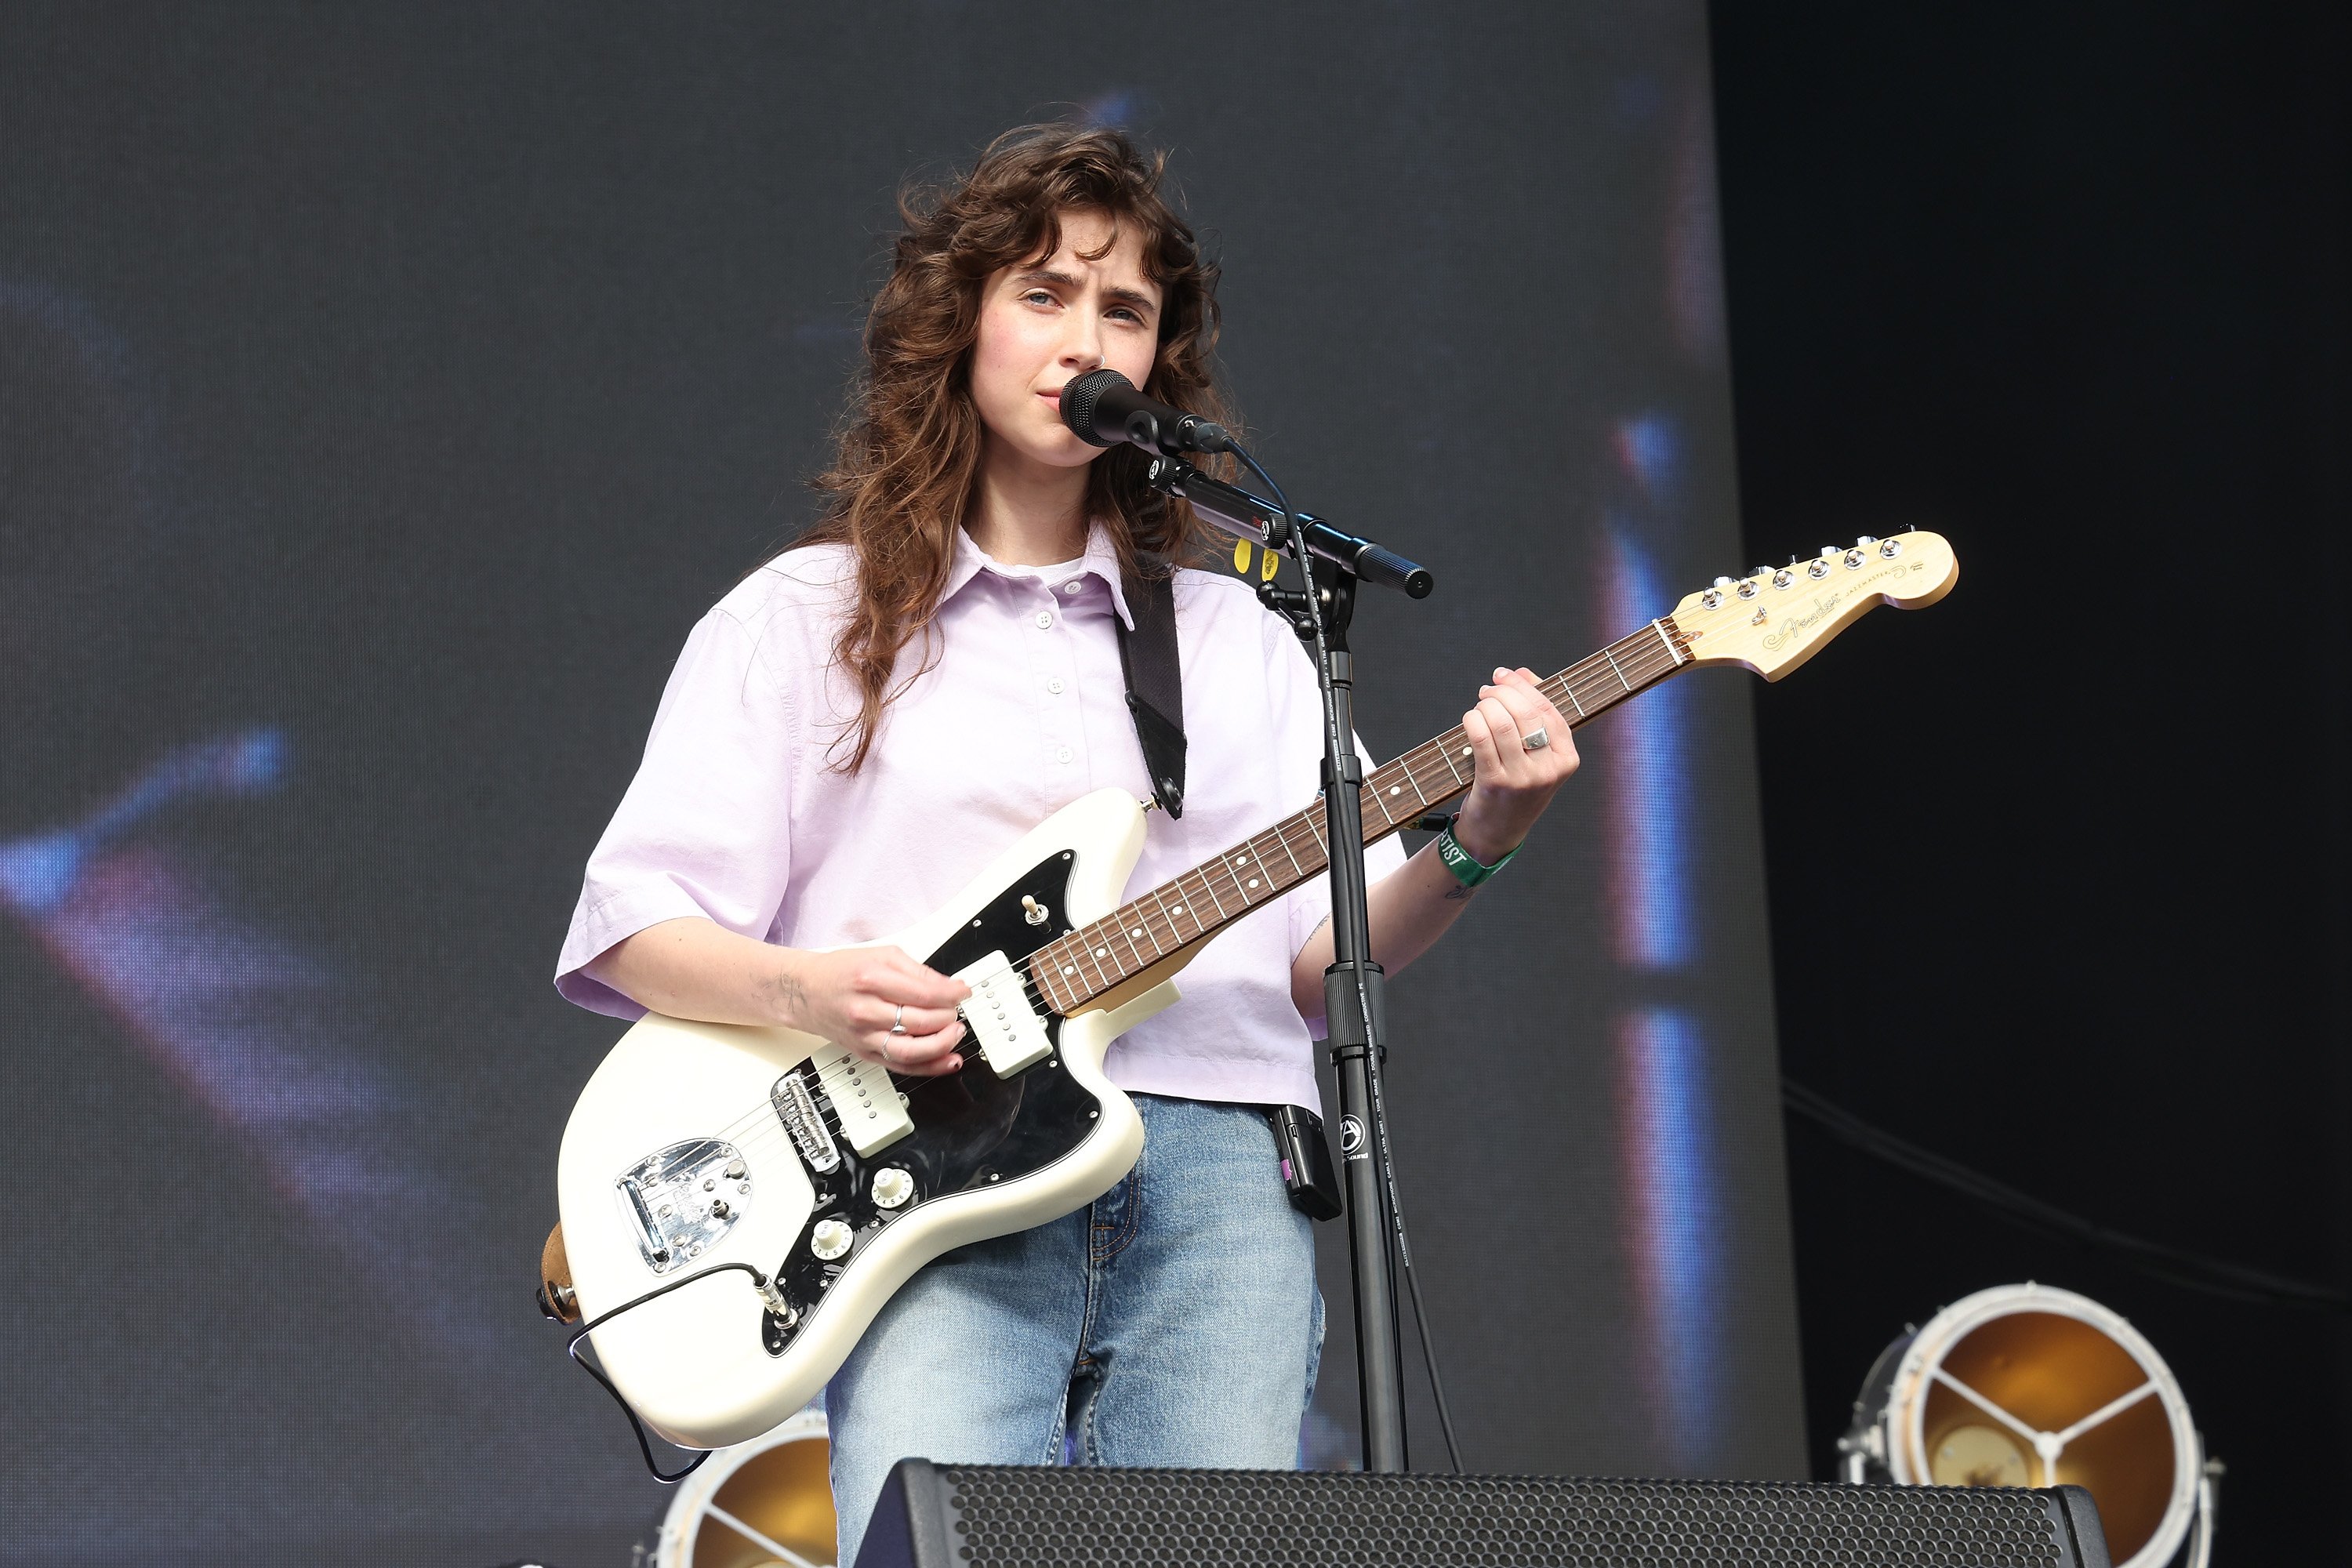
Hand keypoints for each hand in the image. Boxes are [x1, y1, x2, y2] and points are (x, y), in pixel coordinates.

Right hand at [776, 946, 968, 1075]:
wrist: (804, 992)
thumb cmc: (840, 972)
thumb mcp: (881, 956)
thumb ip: (917, 971)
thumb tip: (948, 986)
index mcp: (872, 980)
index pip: (923, 993)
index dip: (952, 994)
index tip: (963, 992)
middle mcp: (866, 1011)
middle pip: (920, 1022)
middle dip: (948, 1017)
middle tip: (956, 1010)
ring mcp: (864, 1036)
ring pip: (911, 1051)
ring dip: (942, 1045)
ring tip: (956, 1034)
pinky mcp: (864, 1053)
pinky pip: (901, 1066)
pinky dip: (929, 1067)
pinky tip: (947, 1061)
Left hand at [1454, 666, 1578, 861]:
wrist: (1498, 832)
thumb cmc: (1517, 786)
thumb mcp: (1537, 756)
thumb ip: (1534, 714)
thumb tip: (1522, 674)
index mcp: (1566, 758)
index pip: (1548, 710)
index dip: (1523, 686)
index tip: (1504, 674)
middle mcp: (1548, 769)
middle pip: (1525, 714)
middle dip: (1501, 693)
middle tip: (1486, 690)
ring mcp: (1523, 778)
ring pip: (1502, 724)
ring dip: (1485, 706)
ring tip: (1479, 705)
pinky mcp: (1496, 783)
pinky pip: (1482, 740)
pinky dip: (1473, 721)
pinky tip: (1471, 719)